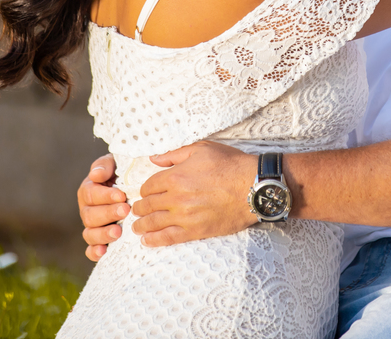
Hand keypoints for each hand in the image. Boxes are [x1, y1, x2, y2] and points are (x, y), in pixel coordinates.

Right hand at [78, 154, 128, 260]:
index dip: (105, 196)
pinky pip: (91, 250)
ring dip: (103, 234)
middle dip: (108, 214)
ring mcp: (93, 226)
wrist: (134, 183)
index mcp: (89, 190)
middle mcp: (87, 209)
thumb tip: (96, 175)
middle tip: (125, 210)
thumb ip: (105, 166)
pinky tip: (103, 252)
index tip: (121, 195)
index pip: (91, 194)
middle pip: (90, 216)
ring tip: (118, 231)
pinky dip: (94, 252)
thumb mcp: (114, 163)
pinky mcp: (100, 240)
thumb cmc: (123, 172)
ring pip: (90, 234)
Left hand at [131, 141, 257, 246]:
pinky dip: (154, 240)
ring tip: (137, 227)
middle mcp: (176, 198)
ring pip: (153, 223)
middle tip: (137, 210)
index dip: (144, 190)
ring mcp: (185, 216)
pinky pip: (168, 238)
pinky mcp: (195, 231)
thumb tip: (154, 159)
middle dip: (139, 208)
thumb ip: (174, 154)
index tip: (144, 193)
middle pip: (147, 205)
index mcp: (175, 176)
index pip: (149, 186)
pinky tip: (146, 241)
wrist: (254, 186)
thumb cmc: (230, 164)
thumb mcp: (202, 149)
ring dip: (141, 225)